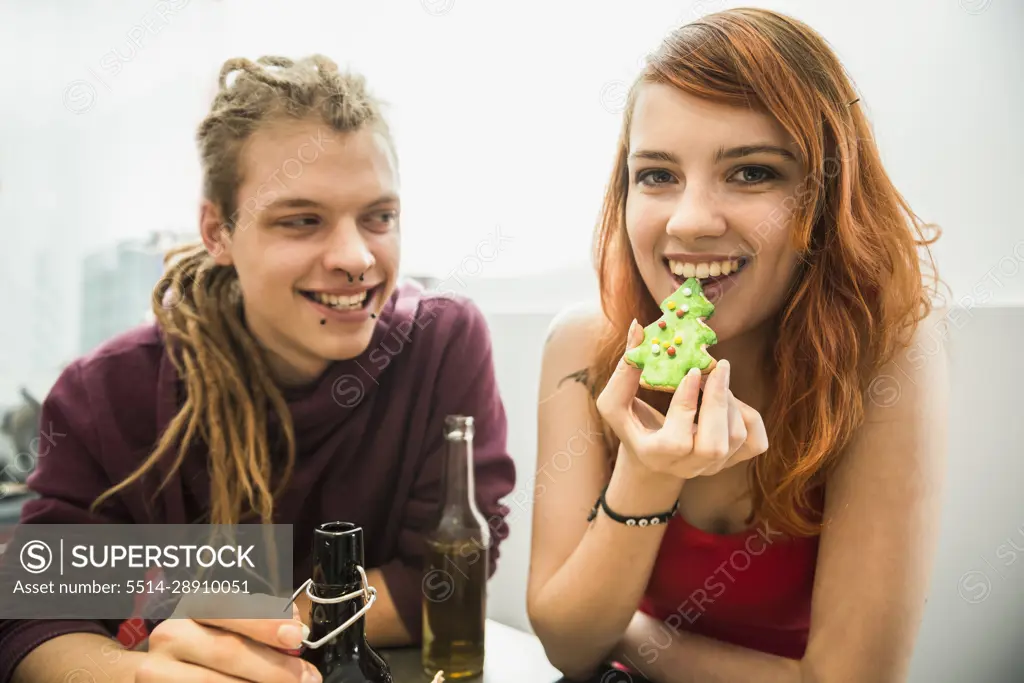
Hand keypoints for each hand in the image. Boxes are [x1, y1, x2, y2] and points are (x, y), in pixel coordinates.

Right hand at [136, 594, 319, 682]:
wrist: (162, 674)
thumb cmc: (207, 646)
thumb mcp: (230, 627)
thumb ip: (260, 623)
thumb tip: (295, 628)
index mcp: (192, 607)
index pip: (227, 607)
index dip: (263, 622)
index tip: (296, 636)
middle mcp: (170, 635)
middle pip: (226, 650)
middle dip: (273, 667)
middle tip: (306, 678)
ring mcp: (156, 671)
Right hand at [595, 320, 768, 479]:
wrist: (652, 459)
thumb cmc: (632, 424)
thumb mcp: (615, 403)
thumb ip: (625, 370)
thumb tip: (637, 327)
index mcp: (655, 456)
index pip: (677, 440)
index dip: (687, 404)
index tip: (693, 371)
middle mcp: (687, 467)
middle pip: (714, 446)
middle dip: (719, 403)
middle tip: (719, 366)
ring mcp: (713, 467)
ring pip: (735, 438)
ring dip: (730, 401)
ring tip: (715, 378)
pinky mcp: (734, 461)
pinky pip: (755, 441)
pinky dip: (748, 415)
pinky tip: (729, 400)